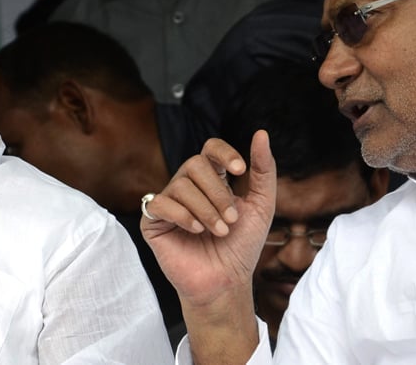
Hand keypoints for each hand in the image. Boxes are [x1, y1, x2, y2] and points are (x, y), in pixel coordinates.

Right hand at [142, 131, 275, 306]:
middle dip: (218, 192)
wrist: (226, 282)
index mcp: (212, 179)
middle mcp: (188, 186)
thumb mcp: (262, 206)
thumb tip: (260, 133)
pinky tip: (196, 231)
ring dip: (206, 209)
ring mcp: (169, 202)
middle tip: (231, 220)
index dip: (224, 153)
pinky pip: (160, 203)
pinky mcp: (152, 221)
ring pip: (181, 185)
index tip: (241, 170)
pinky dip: (182, 215)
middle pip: (195, 164)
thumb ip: (263, 171)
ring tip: (219, 231)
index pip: (210, 148)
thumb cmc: (241, 246)